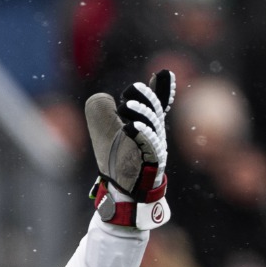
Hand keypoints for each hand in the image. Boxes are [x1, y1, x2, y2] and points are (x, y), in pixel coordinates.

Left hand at [84, 70, 174, 229]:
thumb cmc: (118, 162)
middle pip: (155, 112)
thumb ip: (106, 113)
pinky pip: (149, 146)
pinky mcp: (150, 164)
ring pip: (152, 126)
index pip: (158, 104)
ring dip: (140, 114)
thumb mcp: (111, 134)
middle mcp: (155, 135)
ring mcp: (154, 149)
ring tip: (125, 106)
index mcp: (149, 126)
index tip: (162, 74)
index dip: (162, 89)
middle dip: (145, 99)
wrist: (125, 193)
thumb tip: (103, 97)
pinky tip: (130, 127)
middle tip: (130, 91)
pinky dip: (141, 134)